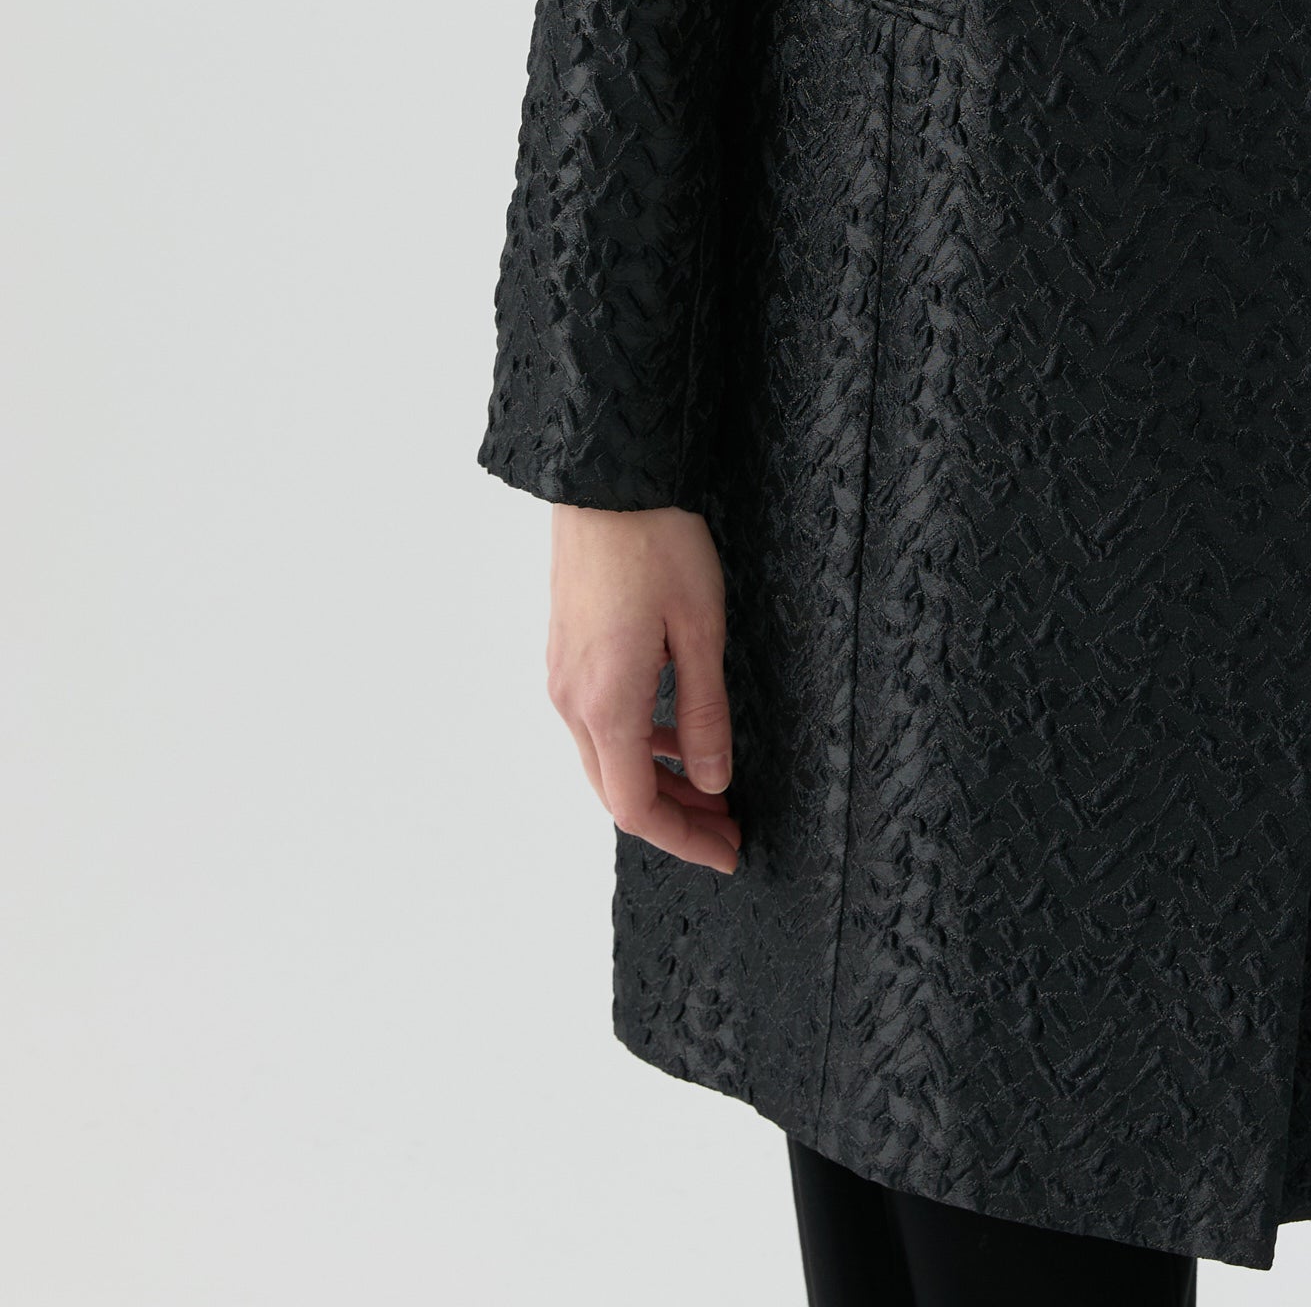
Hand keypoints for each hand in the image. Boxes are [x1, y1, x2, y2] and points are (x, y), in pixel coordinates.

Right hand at [546, 503, 739, 874]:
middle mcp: (571, 700)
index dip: (685, 839)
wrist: (605, 476)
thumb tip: (712, 781)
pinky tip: (676, 731)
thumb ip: (704, 713)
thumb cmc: (657, 542)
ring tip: (712, 784)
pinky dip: (638, 744)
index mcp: (605, 704)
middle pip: (617, 792)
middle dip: (675, 818)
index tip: (730, 851)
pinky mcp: (566, 651)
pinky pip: (597, 722)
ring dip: (657, 781)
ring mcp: (562, 675)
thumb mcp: (700, 629)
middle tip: (730, 825)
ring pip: (605, 759)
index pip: (636, 808)